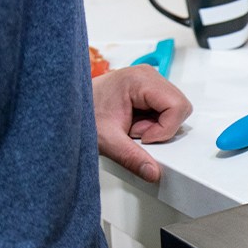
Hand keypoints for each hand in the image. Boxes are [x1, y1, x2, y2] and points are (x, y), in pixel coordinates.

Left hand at [92, 65, 192, 182]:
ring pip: (176, 110)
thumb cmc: (82, 113)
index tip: (143, 137)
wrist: (66, 108)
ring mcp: (150, 82)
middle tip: (136, 133)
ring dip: (158, 126)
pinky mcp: (149, 90)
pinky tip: (135, 123)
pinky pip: (167, 110)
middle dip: (162, 128)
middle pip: (180, 107)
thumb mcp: (107, 139)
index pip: (177, 106)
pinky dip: (154, 123)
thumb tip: (153, 172)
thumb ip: (132, 157)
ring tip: (132, 128)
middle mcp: (148, 76)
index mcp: (141, 79)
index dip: (165, 129)